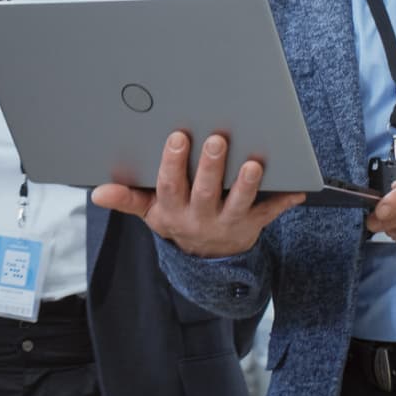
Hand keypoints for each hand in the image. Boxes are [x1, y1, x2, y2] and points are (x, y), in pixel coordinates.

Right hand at [92, 131, 305, 257]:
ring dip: (246, 184)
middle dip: (210, 166)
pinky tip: (298, 189)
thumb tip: (97, 193)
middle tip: (216, 139)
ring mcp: (228, 222)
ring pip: (238, 203)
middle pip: (205, 192)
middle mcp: (200, 217)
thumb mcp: (150, 212)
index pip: (170, 186)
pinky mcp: (253, 223)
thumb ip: (127, 199)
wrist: (206, 258)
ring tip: (252, 163)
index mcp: (173, 210)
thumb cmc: (177, 219)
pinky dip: (283, 201)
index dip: (172, 163)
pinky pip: (269, 213)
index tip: (176, 137)